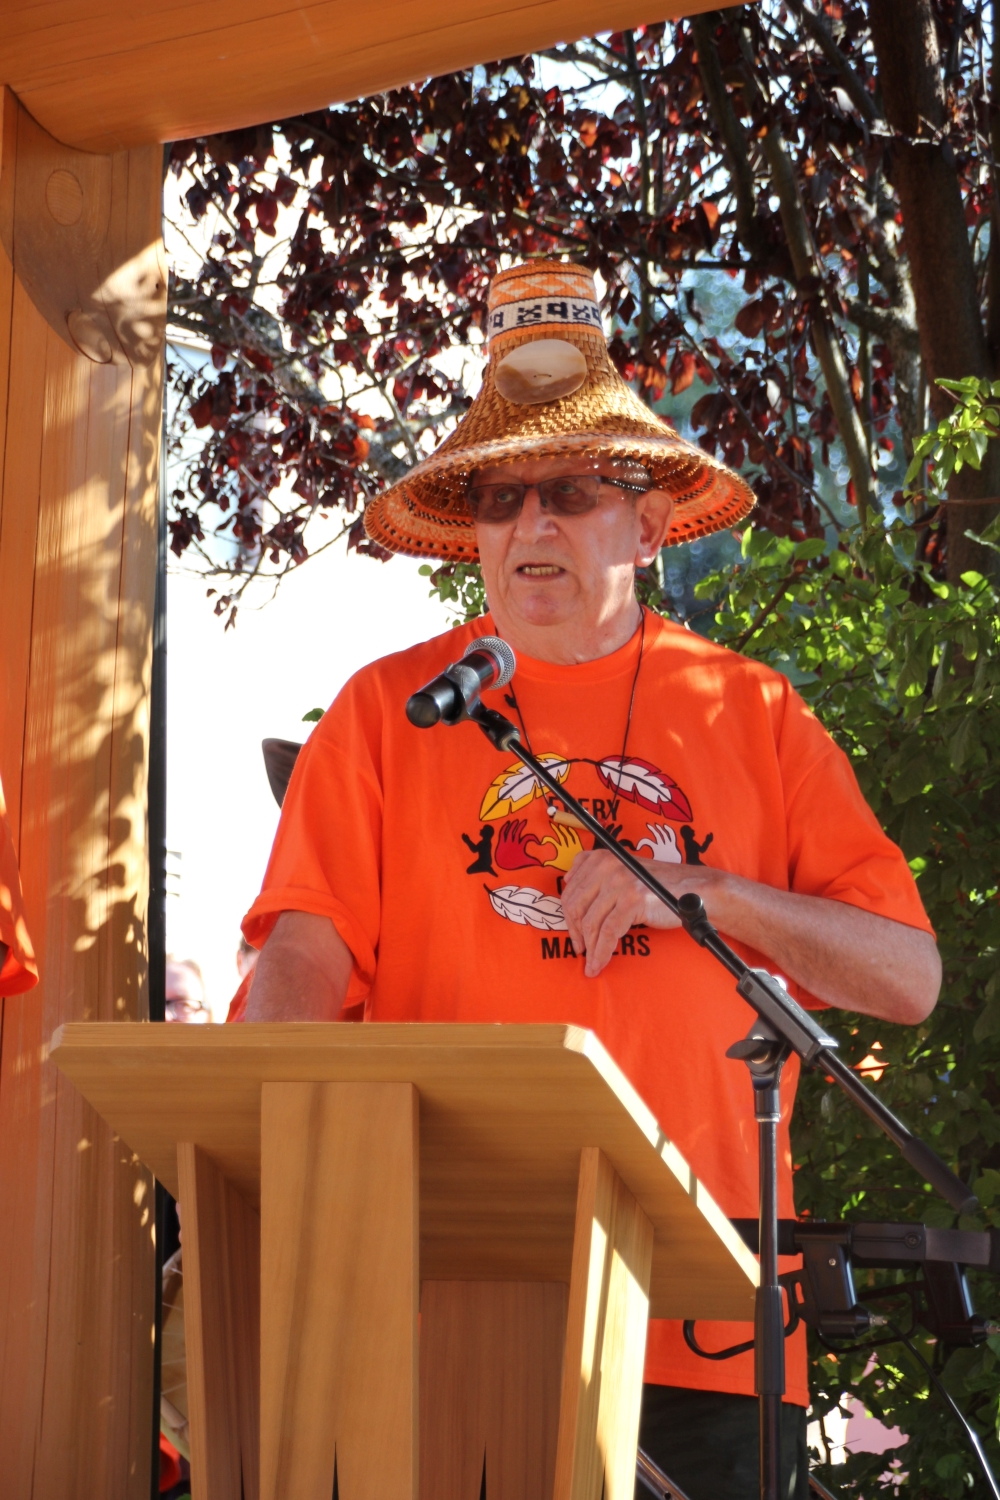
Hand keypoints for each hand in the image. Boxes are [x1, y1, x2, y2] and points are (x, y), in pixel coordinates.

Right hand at [533, 821, 584, 871]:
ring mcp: (572, 845)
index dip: (547, 839)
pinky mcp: (578, 845)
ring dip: (564, 829)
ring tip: (561, 825)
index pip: (552, 841)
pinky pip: (575, 837)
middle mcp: (566, 846)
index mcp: (560, 849)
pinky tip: (570, 828)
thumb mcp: (556, 864)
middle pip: (561, 835)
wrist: (577, 868)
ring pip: (568, 835)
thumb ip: (550, 863)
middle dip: (556, 829)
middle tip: (553, 824)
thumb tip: (543, 864)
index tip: (543, 840)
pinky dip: (572, 832)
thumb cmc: (565, 866)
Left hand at [560, 849, 731, 977]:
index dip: (568, 917)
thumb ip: (597, 874)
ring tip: (590, 963)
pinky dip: (601, 952)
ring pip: (592, 923)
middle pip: (576, 906)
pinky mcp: (632, 900)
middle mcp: (607, 866)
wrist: (691, 889)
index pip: (571, 891)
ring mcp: (620, 882)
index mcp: (601, 858)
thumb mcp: (623, 870)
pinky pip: (608, 933)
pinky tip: (600, 963)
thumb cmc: (656, 885)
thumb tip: (567, 884)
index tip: (573, 932)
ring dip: (589, 948)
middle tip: (579, 950)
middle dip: (575, 933)